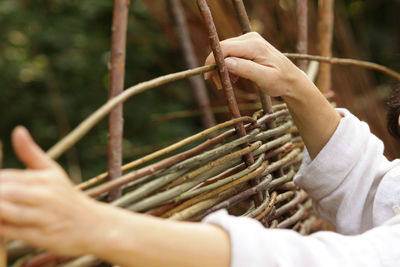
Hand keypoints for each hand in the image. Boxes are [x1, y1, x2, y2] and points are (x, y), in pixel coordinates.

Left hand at [0, 127, 102, 255]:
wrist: (93, 225)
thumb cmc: (67, 197)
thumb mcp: (53, 172)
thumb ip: (31, 153)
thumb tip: (17, 130)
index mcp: (44, 179)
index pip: (5, 177)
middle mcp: (44, 196)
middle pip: (3, 192)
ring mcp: (42, 217)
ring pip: (4, 211)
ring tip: (0, 207)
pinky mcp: (40, 237)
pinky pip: (10, 232)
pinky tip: (0, 222)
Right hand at [204, 32, 307, 96]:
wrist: (291, 79)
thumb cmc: (280, 81)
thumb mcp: (265, 78)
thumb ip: (246, 69)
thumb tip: (226, 63)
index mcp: (254, 45)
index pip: (224, 48)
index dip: (213, 61)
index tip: (209, 77)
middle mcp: (250, 38)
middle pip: (223, 48)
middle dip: (217, 67)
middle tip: (219, 85)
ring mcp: (249, 40)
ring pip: (225, 51)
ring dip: (223, 68)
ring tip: (230, 83)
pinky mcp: (247, 45)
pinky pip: (230, 53)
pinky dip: (229, 66)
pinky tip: (235, 78)